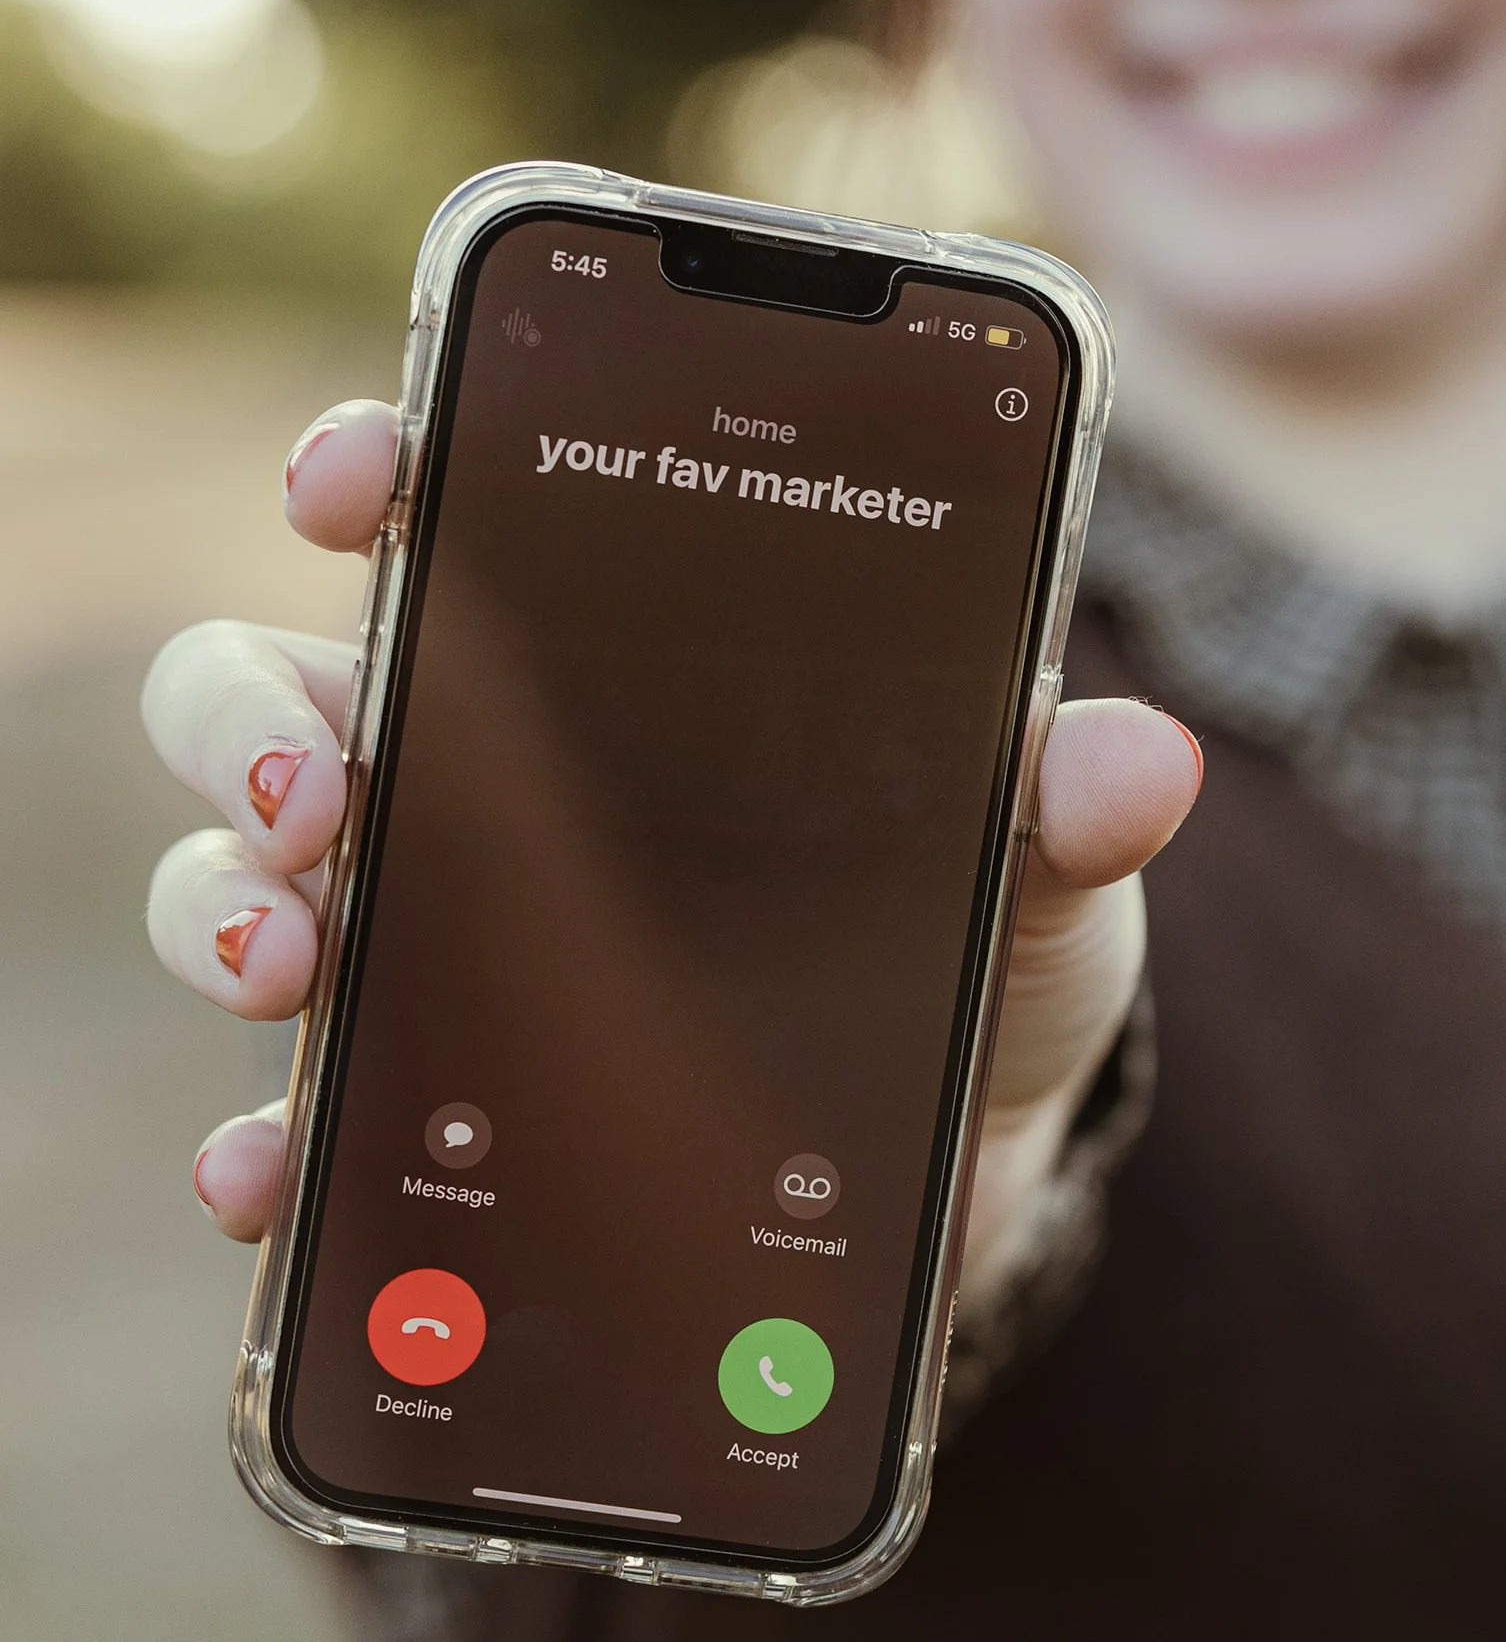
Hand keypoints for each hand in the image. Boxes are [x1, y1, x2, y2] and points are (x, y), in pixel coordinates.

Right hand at [146, 400, 1199, 1281]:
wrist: (973, 1158)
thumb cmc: (983, 947)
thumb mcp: (1041, 868)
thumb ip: (1064, 806)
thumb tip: (1140, 762)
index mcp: (603, 668)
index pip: (443, 518)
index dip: (372, 467)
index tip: (354, 477)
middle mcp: (476, 789)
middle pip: (279, 698)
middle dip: (257, 722)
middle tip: (326, 784)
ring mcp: (435, 948)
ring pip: (243, 885)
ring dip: (228, 909)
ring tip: (294, 954)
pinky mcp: (432, 1116)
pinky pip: (298, 1122)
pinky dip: (263, 1147)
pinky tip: (266, 1174)